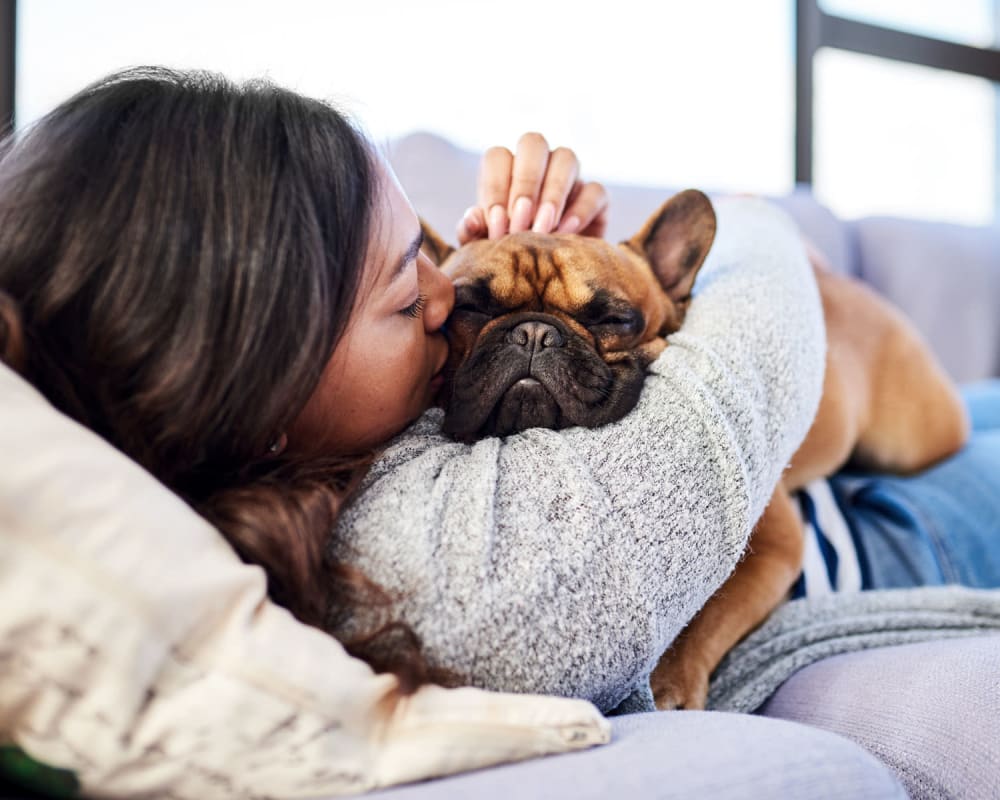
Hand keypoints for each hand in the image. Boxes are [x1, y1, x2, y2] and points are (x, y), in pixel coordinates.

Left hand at [457, 132, 607, 243]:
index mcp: (506, 171)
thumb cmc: (509, 258)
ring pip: (566, 158)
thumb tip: (473, 218)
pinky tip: (565, 232)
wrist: (548, 281)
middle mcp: (539, 166)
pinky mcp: (597, 199)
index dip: (495, 188)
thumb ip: (472, 233)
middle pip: (533, 143)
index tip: (496, 225)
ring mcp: (570, 178)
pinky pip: (595, 190)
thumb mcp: (484, 249)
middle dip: (525, 182)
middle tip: (520, 222)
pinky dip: (580, 210)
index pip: (498, 158)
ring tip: (542, 229)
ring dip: (552, 193)